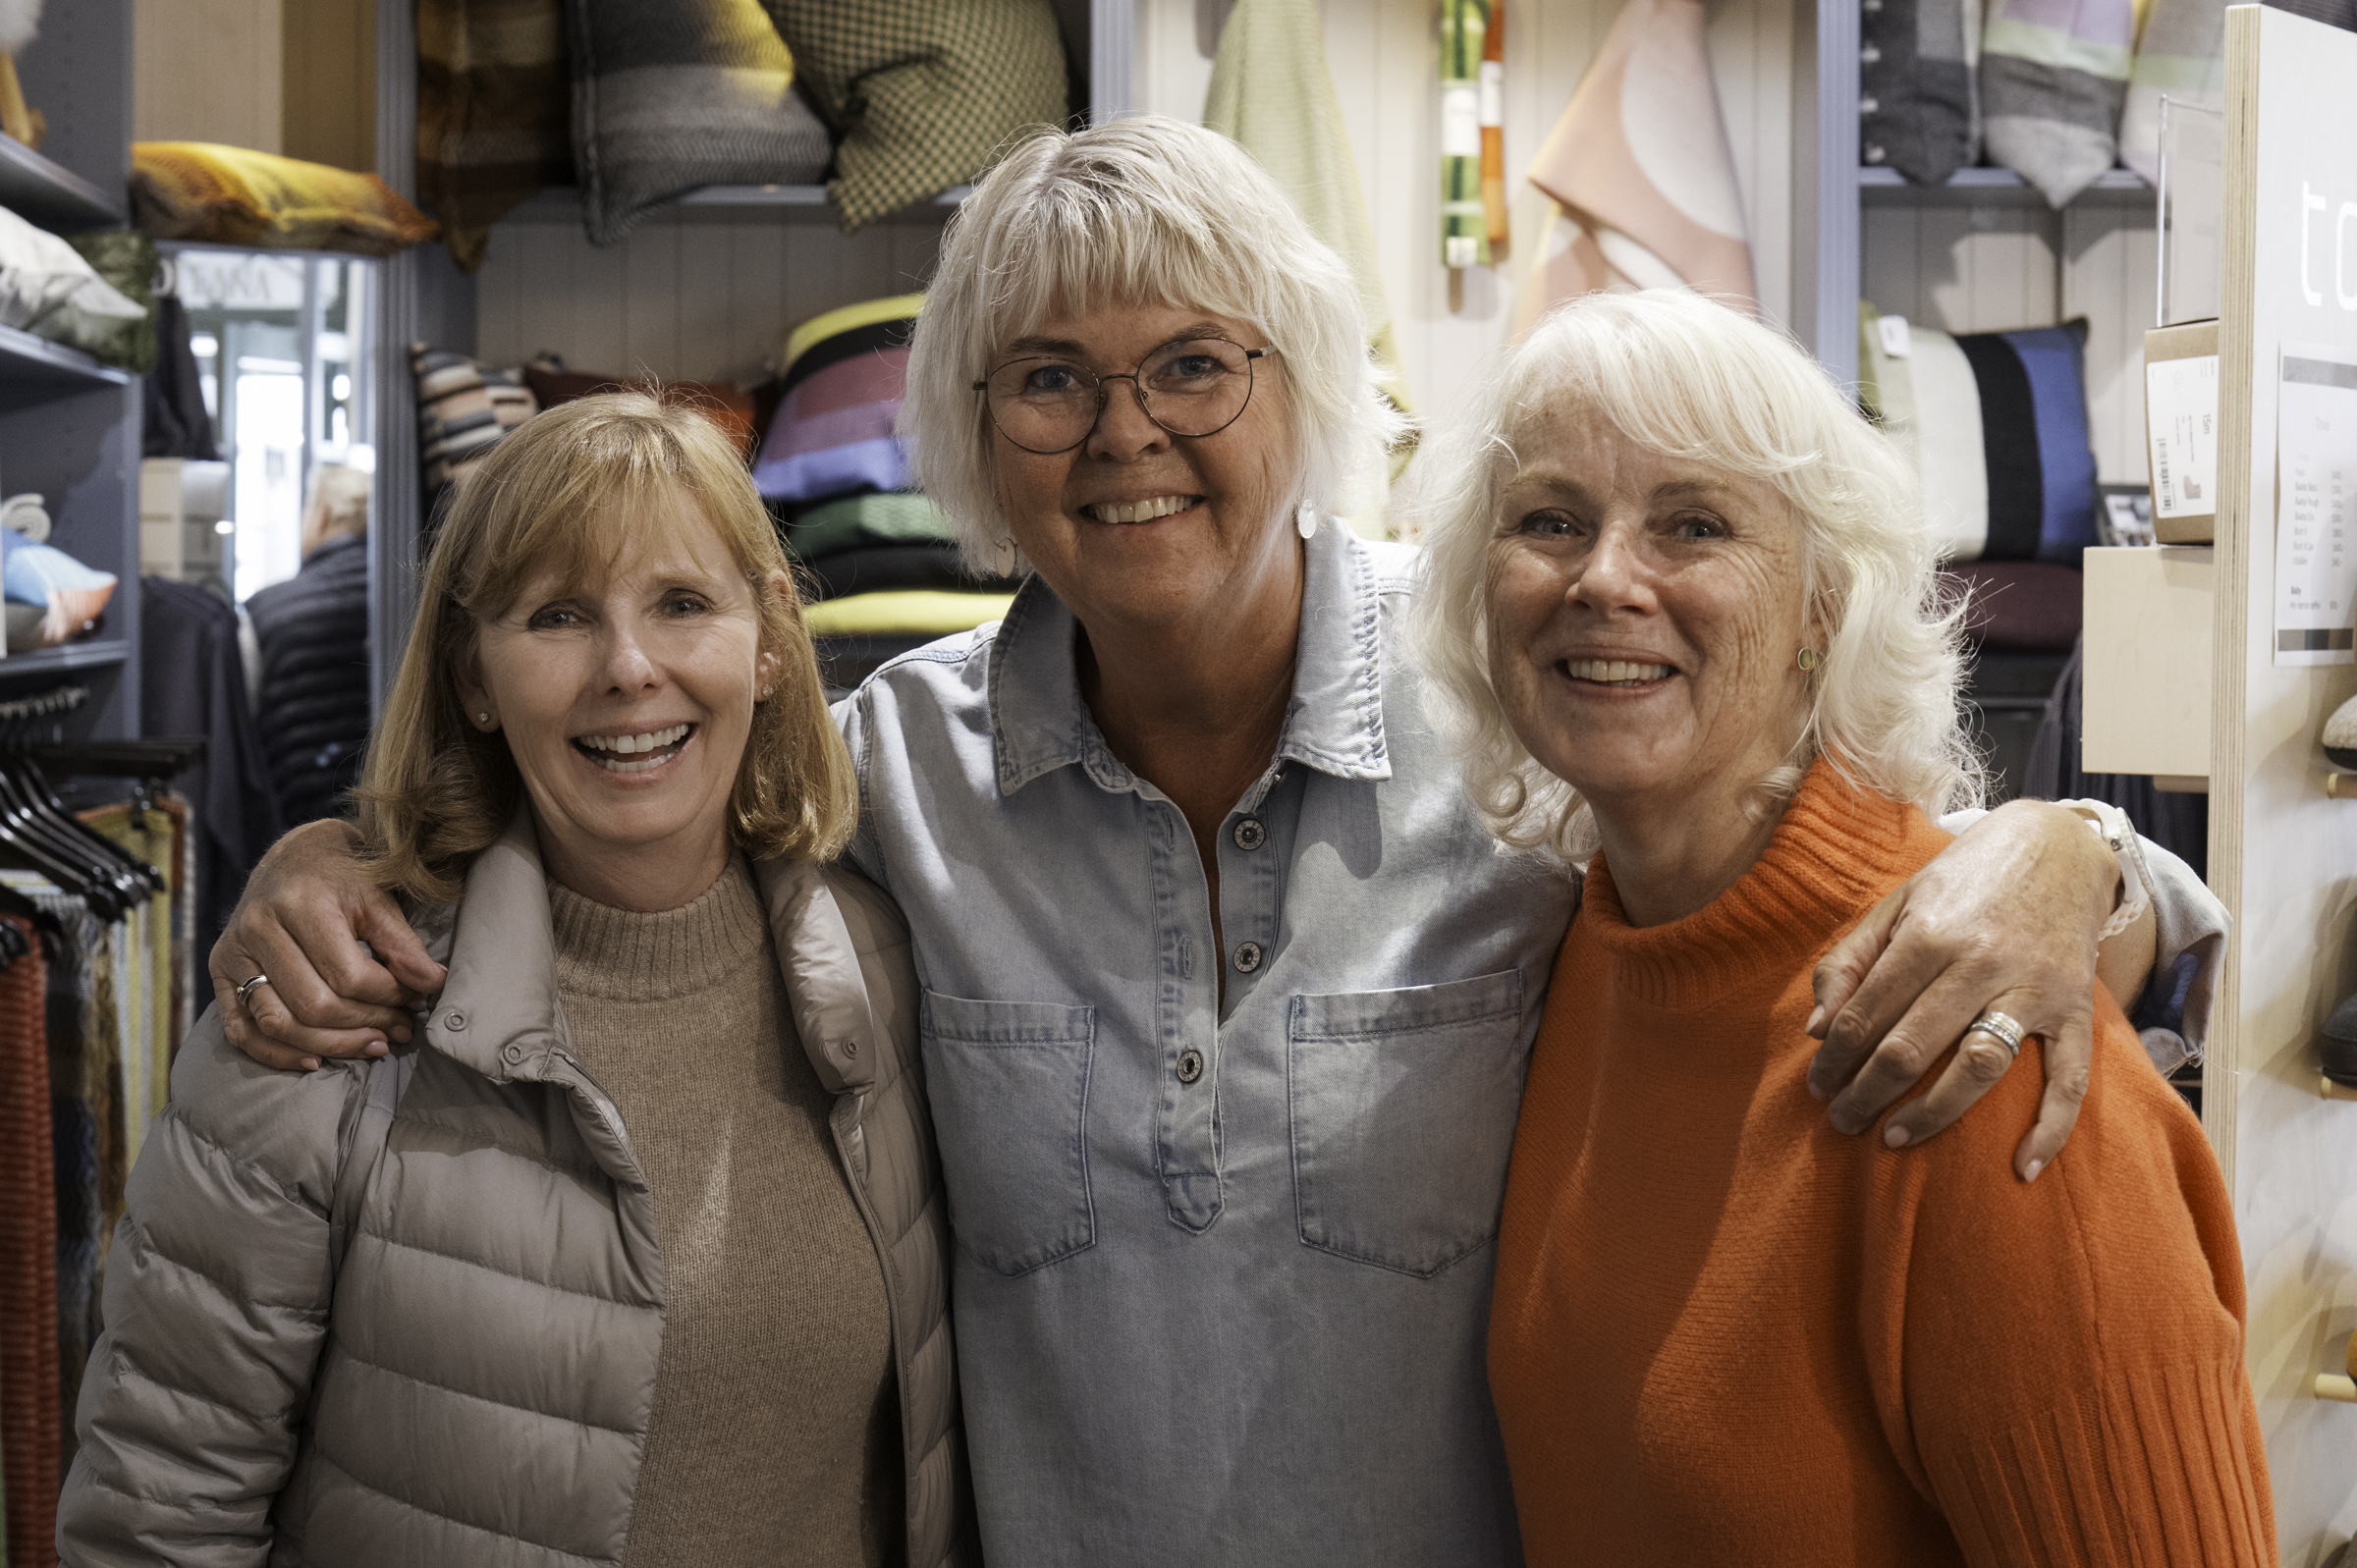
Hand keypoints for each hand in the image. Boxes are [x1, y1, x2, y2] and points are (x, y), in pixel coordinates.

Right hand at [209, 819, 446, 1071]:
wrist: (293, 856)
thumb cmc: (342, 876)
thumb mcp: (378, 898)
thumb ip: (403, 944)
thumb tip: (434, 985)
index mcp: (299, 903)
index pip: (348, 975)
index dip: (389, 997)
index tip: (418, 1000)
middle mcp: (257, 927)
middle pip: (314, 1005)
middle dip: (366, 1024)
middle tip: (402, 1030)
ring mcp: (232, 952)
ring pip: (279, 1023)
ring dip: (331, 1046)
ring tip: (374, 1045)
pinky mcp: (220, 971)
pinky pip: (241, 1030)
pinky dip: (276, 1054)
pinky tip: (315, 1061)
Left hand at [1804, 799, 2119, 1181]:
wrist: (2058, 846)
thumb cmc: (1964, 880)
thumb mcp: (1897, 903)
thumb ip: (1849, 961)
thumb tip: (1814, 1029)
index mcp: (1929, 933)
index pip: (1866, 1014)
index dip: (1834, 1058)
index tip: (1817, 1086)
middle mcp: (1981, 962)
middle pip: (1911, 1047)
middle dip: (1866, 1093)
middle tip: (1840, 1120)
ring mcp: (2033, 988)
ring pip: (1978, 1067)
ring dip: (1932, 1113)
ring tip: (1893, 1138)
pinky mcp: (2076, 1008)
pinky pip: (2070, 1078)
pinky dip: (2050, 1127)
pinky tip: (2023, 1168)